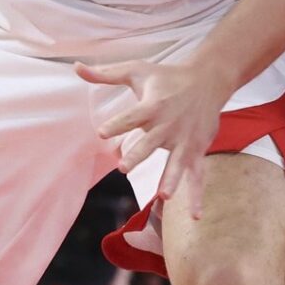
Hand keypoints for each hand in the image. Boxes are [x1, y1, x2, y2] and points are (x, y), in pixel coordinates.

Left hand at [76, 60, 232, 220]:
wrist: (208, 80)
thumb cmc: (167, 76)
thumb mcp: (137, 71)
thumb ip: (106, 74)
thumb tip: (76, 68)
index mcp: (153, 105)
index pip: (132, 116)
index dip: (117, 124)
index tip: (102, 133)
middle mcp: (169, 125)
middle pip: (151, 142)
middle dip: (138, 155)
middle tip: (124, 167)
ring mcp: (184, 140)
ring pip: (176, 162)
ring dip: (171, 178)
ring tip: (164, 195)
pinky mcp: (196, 150)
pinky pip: (197, 175)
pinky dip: (196, 196)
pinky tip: (194, 217)